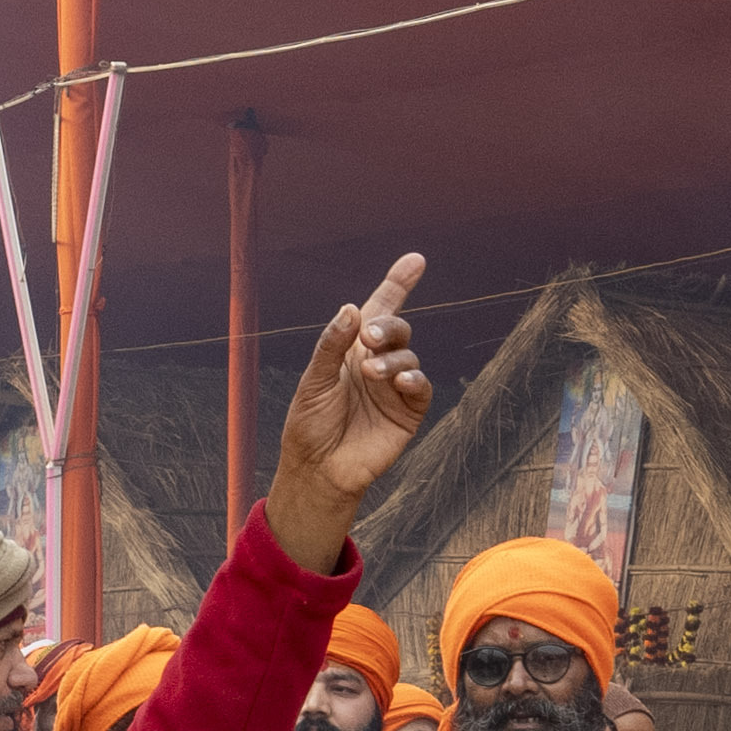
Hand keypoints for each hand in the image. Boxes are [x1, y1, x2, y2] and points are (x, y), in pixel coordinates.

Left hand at [262, 253, 438, 572]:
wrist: (319, 469)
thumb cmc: (310, 425)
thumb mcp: (313, 381)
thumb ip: (332, 345)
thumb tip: (352, 309)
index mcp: (352, 349)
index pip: (378, 309)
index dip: (398, 284)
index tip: (415, 261)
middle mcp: (376, 362)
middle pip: (396, 328)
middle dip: (387, 327)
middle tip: (368, 339)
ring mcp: (394, 387)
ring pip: (408, 356)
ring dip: (392, 358)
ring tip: (371, 373)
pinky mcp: (408, 411)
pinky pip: (421, 386)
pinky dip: (413, 379)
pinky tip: (400, 382)